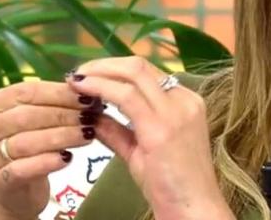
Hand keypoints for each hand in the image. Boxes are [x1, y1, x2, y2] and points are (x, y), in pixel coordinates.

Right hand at [0, 81, 98, 219]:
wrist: (10, 191)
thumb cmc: (25, 145)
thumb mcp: (34, 119)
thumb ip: (52, 104)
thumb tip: (90, 93)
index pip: (28, 92)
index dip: (61, 93)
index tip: (89, 96)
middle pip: (29, 115)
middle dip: (66, 114)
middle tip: (93, 116)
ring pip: (28, 141)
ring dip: (62, 135)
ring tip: (88, 134)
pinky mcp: (0, 180)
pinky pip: (24, 169)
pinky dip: (47, 162)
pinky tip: (67, 157)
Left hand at [65, 57, 235, 219]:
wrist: (194, 209)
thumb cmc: (172, 186)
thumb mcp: (142, 152)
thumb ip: (119, 131)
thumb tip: (92, 115)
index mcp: (186, 102)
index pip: (147, 73)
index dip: (115, 69)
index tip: (90, 76)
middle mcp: (184, 100)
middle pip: (140, 66)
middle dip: (104, 65)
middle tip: (78, 74)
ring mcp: (175, 112)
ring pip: (133, 73)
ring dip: (99, 72)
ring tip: (76, 80)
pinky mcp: (161, 128)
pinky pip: (126, 96)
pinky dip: (101, 88)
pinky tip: (84, 92)